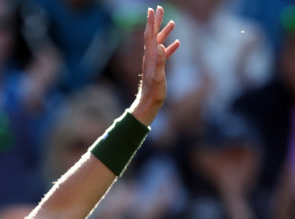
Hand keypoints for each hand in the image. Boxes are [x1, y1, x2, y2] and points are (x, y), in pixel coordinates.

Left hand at [129, 6, 179, 125]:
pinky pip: (164, 54)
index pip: (150, 35)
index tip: (152, 10)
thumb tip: (160, 45)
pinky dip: (170, 47)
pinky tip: (177, 44)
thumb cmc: (154, 92)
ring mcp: (153, 62)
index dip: (151, 22)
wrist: (147, 104)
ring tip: (172, 23)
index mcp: (151, 57)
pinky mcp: (157, 68)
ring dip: (164, 32)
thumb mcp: (158, 77)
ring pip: (159, 43)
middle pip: (153, 35)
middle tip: (160, 9)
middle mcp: (150, 57)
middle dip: (156, 22)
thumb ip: (160, 61)